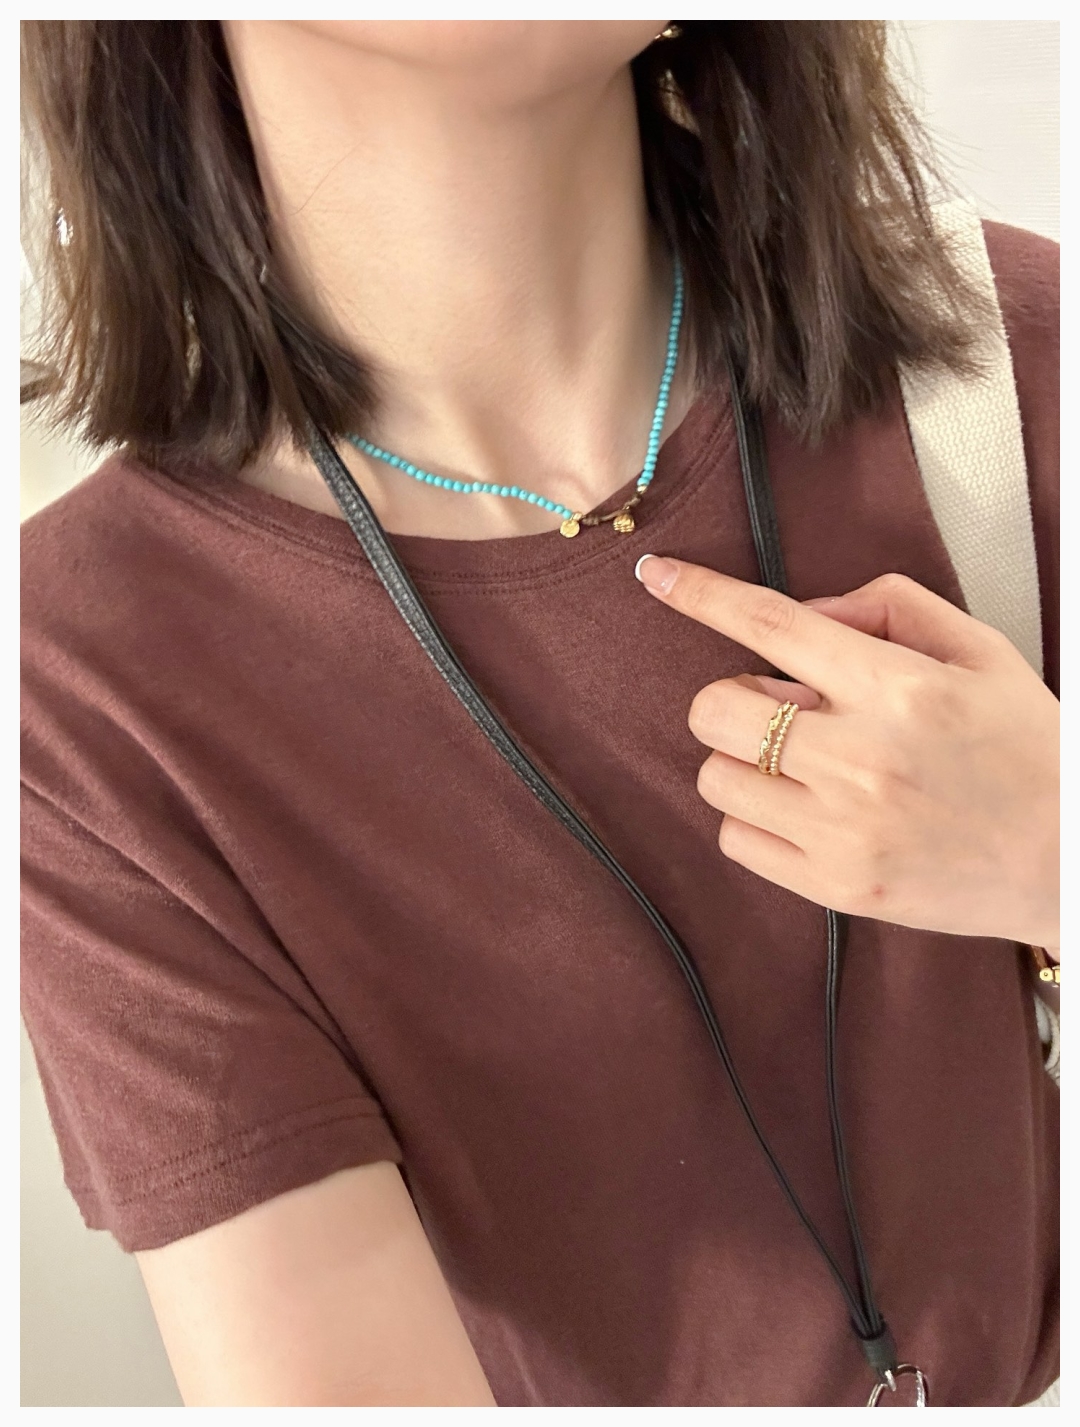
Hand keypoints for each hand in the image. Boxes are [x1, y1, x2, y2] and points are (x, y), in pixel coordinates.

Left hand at [636, 557, 1059, 949]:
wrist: (1070, 863)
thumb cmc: (1028, 751)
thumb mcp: (980, 652)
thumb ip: (890, 608)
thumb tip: (809, 610)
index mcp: (899, 688)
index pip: (771, 624)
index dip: (701, 595)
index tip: (657, 576)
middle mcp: (861, 759)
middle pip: (716, 707)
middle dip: (733, 696)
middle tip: (783, 706)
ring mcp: (843, 831)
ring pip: (715, 776)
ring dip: (743, 759)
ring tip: (804, 765)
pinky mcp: (835, 887)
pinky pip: (735, 838)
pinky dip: (756, 817)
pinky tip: (807, 810)